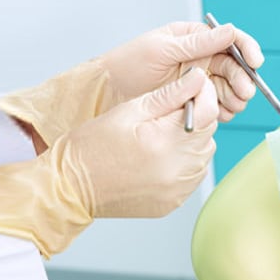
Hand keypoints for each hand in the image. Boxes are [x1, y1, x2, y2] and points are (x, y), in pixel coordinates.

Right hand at [62, 67, 218, 216]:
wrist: (70, 187)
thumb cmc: (93, 145)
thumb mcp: (129, 110)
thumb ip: (170, 94)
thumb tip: (199, 77)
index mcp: (165, 141)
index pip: (209, 111)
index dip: (204, 94)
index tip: (193, 88)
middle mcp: (177, 168)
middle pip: (209, 132)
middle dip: (196, 117)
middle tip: (169, 114)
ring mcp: (178, 188)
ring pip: (204, 153)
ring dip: (191, 140)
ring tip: (161, 137)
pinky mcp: (175, 201)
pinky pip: (194, 174)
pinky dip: (185, 162)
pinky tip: (161, 157)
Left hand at [99, 21, 263, 121]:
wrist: (107, 93)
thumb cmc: (128, 64)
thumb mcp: (163, 49)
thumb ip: (198, 43)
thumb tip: (230, 31)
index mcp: (195, 38)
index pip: (230, 40)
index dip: (246, 50)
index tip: (255, 62)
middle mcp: (201, 58)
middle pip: (234, 66)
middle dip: (242, 79)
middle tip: (244, 93)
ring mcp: (199, 80)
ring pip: (229, 86)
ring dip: (236, 96)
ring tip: (233, 106)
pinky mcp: (195, 99)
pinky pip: (218, 104)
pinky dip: (224, 109)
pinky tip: (222, 114)